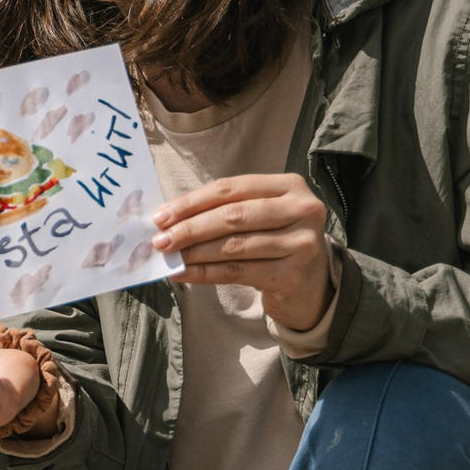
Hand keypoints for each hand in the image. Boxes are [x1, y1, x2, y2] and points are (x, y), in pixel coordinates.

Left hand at [153, 174, 334, 328]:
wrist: (310, 284)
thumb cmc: (274, 241)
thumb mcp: (257, 216)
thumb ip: (223, 210)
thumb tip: (168, 220)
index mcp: (290, 186)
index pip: (230, 188)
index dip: (192, 202)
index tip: (160, 216)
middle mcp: (303, 210)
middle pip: (233, 216)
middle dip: (190, 228)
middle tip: (159, 240)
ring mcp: (302, 243)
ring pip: (234, 246)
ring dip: (194, 253)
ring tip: (169, 257)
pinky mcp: (293, 274)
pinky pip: (237, 271)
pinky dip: (204, 273)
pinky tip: (183, 274)